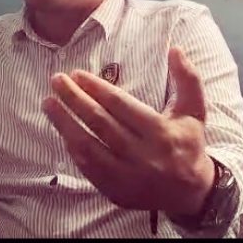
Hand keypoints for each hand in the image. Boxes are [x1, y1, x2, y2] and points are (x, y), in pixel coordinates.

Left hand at [42, 47, 214, 215]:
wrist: (191, 194)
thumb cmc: (188, 145)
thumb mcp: (194, 112)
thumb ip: (188, 79)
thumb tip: (175, 49)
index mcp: (161, 133)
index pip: (121, 106)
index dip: (97, 88)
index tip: (77, 74)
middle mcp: (142, 155)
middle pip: (101, 123)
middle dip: (74, 99)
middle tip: (57, 80)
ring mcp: (127, 175)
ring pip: (89, 146)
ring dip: (65, 123)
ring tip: (48, 102)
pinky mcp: (115, 190)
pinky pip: (87, 167)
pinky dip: (72, 147)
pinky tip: (61, 130)